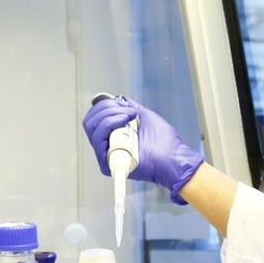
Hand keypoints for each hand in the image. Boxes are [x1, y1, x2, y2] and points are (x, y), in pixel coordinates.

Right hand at [82, 96, 203, 204]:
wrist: (173, 158)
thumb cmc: (165, 143)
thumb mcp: (145, 116)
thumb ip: (129, 108)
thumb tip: (116, 99)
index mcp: (114, 135)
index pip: (95, 117)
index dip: (104, 105)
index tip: (122, 103)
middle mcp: (108, 145)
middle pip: (91, 121)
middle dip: (106, 108)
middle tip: (127, 110)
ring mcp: (107, 154)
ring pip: (92, 127)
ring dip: (109, 114)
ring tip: (129, 116)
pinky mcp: (108, 163)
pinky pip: (98, 139)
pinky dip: (109, 124)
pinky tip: (126, 121)